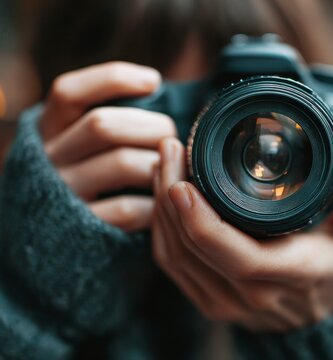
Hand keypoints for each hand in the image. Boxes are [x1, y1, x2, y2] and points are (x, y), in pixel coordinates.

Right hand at [40, 62, 176, 230]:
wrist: (63, 238)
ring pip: (122, 163)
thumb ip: (114, 118)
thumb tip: (161, 89)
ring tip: (175, 167)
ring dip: (161, 163)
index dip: (113, 79)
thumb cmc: (94, 176)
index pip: (69, 92)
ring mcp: (65, 194)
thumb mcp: (87, 143)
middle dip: (152, 126)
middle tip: (173, 136)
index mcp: (50, 129)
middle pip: (103, 125)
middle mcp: (49, 159)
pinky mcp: (86, 227)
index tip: (153, 80)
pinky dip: (157, 201)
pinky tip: (166, 199)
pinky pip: (130, 208)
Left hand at [152, 135, 332, 331]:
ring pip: (176, 256)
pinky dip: (161, 229)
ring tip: (164, 163)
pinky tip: (164, 196)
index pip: (238, 256)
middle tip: (170, 149)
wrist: (322, 314)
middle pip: (194, 250)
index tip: (183, 180)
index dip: (203, 221)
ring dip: (161, 208)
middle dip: (171, 196)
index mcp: (292, 273)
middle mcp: (254, 295)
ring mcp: (227, 303)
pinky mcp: (209, 301)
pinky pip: (172, 266)